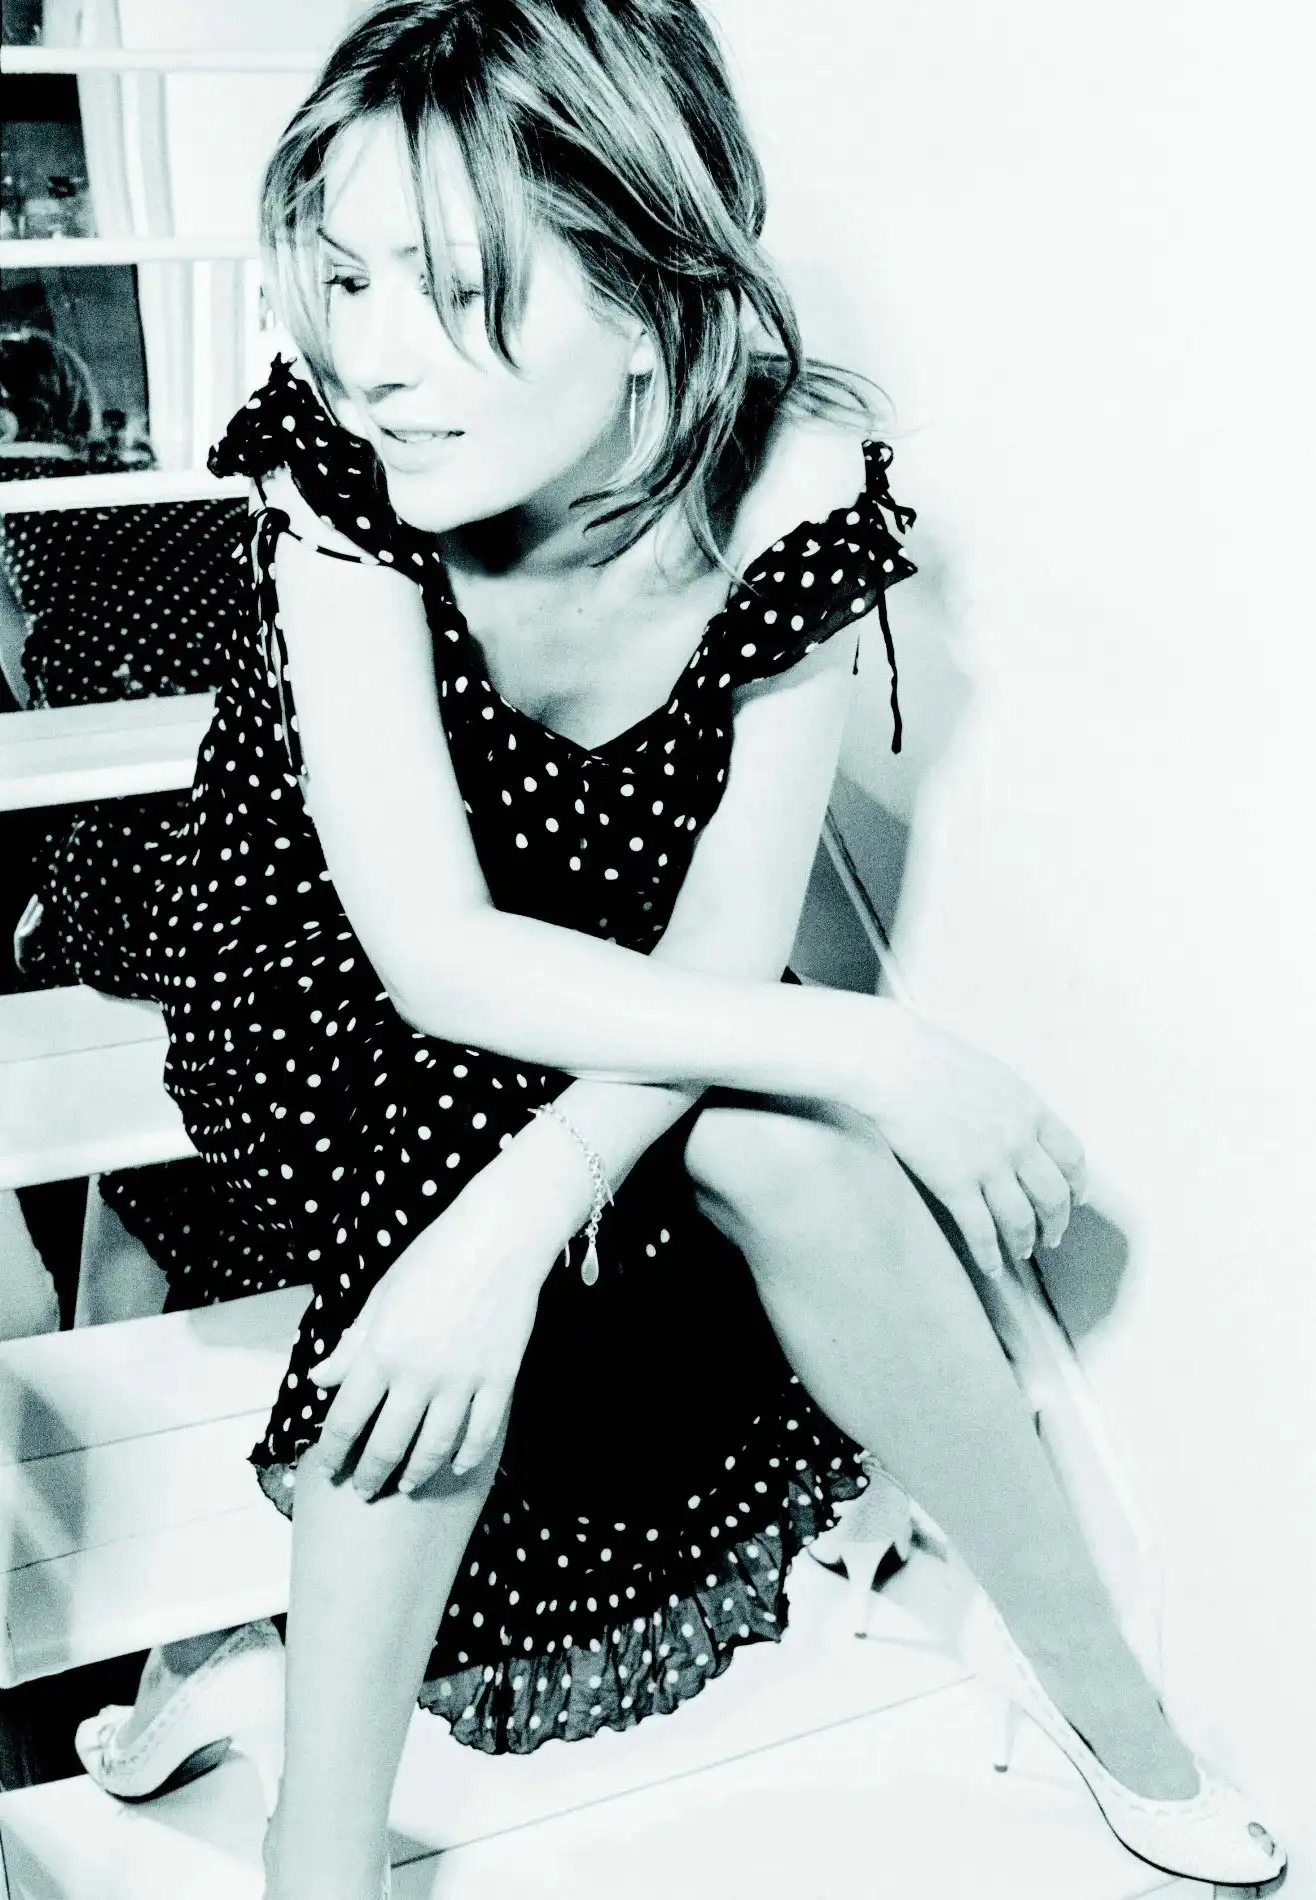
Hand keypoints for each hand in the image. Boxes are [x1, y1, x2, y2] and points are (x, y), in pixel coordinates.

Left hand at [312, 1162, 571, 1498]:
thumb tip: (320, 1378)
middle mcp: (418, 1373)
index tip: (328, 1468)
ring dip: (416, 1475)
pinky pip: (481, 1433)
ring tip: (406, 1486)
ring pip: (434, 1447)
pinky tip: (455, 1465)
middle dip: (370, 1474)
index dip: (334, 1451)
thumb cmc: (434, 1257)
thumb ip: (352, 1344)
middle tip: (364, 1490)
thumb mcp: (381, 1294)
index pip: (346, 1419)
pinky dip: (467, 1456)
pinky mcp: (499, 1378)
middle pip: (387, 1444)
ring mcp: (462, 1380)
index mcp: (381, 1350)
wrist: (499, 1237)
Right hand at [856, 1007, 1086, 1280]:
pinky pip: (981, 1230)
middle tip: (1051, 1237)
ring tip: (1022, 1252)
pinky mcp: (954, 1183)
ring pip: (1021, 1219)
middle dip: (1056, 1222)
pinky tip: (991, 1267)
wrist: (893, 1063)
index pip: (1072, 1157)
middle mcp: (1017, 1141)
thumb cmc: (932, 1060)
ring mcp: (988, 1164)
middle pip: (1053, 1196)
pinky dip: (990, 1255)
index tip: (1077, 1200)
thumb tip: (1020, 1124)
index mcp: (1030, 1110)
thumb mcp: (991, 1074)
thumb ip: (1013, 1105)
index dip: (1078, 1185)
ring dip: (1025, 1241)